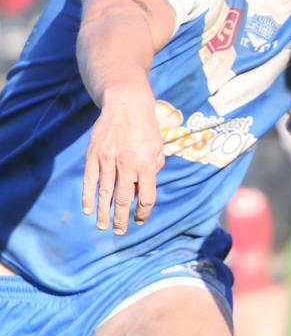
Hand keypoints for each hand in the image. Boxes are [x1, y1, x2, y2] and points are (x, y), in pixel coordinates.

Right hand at [82, 87, 164, 233]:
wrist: (126, 104)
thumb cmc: (146, 128)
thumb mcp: (157, 148)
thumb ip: (153, 169)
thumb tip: (142, 191)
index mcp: (146, 163)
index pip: (146, 196)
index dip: (143, 211)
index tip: (139, 220)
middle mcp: (127, 163)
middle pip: (123, 198)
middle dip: (121, 218)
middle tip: (120, 231)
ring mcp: (108, 159)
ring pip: (104, 192)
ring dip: (103, 212)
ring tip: (102, 226)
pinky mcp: (93, 154)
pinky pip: (89, 179)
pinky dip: (88, 196)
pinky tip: (87, 208)